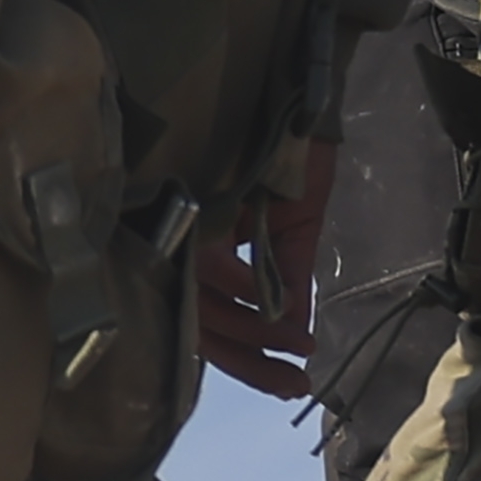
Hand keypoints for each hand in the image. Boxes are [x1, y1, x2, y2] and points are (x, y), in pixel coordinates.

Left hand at [195, 137, 335, 400]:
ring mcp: (181, 227)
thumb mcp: (299, 226)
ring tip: (297, 345)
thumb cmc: (292, 159)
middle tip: (294, 382)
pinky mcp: (186, 206)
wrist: (298, 99)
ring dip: (251, 330)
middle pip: (202, 321)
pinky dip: (240, 286)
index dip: (248, 359)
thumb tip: (296, 332)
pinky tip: (273, 308)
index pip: (213, 321)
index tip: (292, 382)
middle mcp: (185, 244)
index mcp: (207, 252)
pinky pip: (206, 260)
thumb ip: (290, 278)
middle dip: (250, 357)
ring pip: (202, 301)